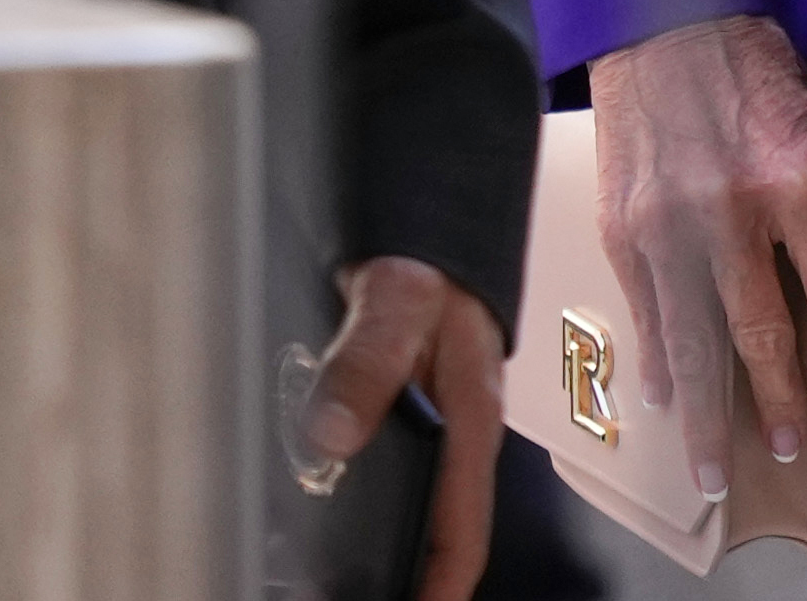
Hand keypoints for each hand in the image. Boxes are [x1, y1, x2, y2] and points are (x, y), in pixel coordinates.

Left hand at [292, 257, 501, 600]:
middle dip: (417, 583)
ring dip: (400, 557)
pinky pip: (408, 488)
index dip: (444, 586)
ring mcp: (444, 433)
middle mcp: (464, 437)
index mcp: (473, 420)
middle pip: (447, 535)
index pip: (465, 528)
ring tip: (349, 585)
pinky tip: (345, 532)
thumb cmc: (430, 265)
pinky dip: (385, 521)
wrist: (434, 240)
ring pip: (429, 515)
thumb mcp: (397, 305)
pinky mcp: (420, 423)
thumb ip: (365, 365)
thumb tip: (333, 435)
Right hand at [586, 14, 806, 497]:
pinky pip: (644, 310)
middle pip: (762, 336)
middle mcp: (735, 210)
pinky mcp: (622, 225)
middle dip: (778, 404)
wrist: (662, 15)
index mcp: (799, 179)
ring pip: (692, 342)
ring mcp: (671, 224)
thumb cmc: (753, 66)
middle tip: (788, 451)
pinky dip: (656, 358)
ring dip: (707, 415)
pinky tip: (665, 395)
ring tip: (717, 468)